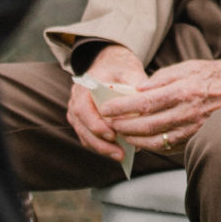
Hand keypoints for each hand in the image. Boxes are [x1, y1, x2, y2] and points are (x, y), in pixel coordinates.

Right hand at [68, 44, 148, 160]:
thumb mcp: (130, 71)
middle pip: (82, 126)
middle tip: (120, 153)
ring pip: (84, 135)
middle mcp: (76, 99)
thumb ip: (135, 87)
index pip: (83, 108)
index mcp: (85, 85)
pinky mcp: (83, 122)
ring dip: (101, 148)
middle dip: (100, 142)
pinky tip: (118, 152)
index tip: (112, 135)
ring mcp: (77, 111)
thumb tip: (144, 107)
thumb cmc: (122, 68)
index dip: (96, 124)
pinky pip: (88, 137)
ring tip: (121, 156)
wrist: (111, 64)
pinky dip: (101, 146)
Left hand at [95, 58, 220, 153]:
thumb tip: (138, 90)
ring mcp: (193, 129)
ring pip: (156, 141)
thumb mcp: (189, 67)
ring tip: (121, 134)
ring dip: (134, 139)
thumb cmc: (217, 75)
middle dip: (123, 126)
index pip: (144, 103)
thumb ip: (162, 78)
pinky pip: (169, 147)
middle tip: (108, 123)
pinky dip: (152, 146)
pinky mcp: (197, 139)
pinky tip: (142, 141)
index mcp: (183, 91)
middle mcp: (187, 112)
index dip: (121, 108)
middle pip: (146, 125)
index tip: (105, 108)